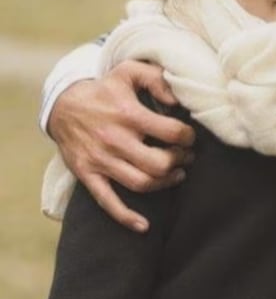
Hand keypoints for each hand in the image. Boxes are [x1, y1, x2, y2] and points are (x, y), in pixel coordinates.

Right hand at [48, 62, 195, 231]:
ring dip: (165, 184)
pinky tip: (144, 226)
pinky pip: (107, 202)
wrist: (62, 105)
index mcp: (128, 114)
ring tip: (176, 175)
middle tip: (185, 157)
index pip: (170, 132)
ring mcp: (101, 160)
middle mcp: (114, 139)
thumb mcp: (128, 72)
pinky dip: (126, 217)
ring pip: (141, 183)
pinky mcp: (88, 175)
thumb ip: (157, 79)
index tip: (189, 137)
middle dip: (179, 162)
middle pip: (159, 163)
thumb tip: (178, 100)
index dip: (187, 137)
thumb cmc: (104, 90)